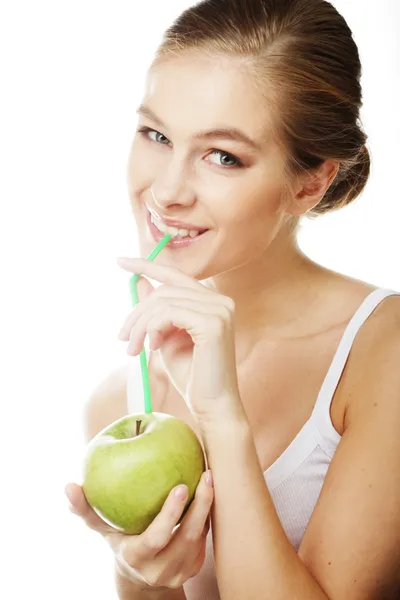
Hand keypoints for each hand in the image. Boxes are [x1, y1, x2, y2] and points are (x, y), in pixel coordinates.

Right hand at [65, 470, 213, 588]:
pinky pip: (204, 538)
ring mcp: (180, 571)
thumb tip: (68, 487)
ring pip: (199, 537)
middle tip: (205, 475)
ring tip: (209, 477)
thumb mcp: (102, 529)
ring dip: (207, 507)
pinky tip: (209, 489)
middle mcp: (160, 569)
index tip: (181, 486)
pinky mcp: (194, 567)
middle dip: (199, 506)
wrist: (140, 579)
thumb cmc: (119, 541)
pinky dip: (207, 514)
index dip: (170, 514)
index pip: (156, 538)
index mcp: (137, 557)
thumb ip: (86, 510)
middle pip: (186, 537)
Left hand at [117, 257, 242, 419]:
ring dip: (141, 326)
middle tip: (123, 339)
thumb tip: (138, 282)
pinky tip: (153, 348)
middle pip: (164, 290)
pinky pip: (169, 313)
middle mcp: (220, 300)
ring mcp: (220, 309)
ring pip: (163, 301)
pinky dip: (153, 329)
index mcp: (211, 301)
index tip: (120, 261)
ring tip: (134, 349)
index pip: (175, 274)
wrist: (211, 405)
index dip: (146, 265)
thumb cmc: (191, 374)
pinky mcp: (214, 322)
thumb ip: (155, 310)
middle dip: (137, 313)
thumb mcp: (165, 336)